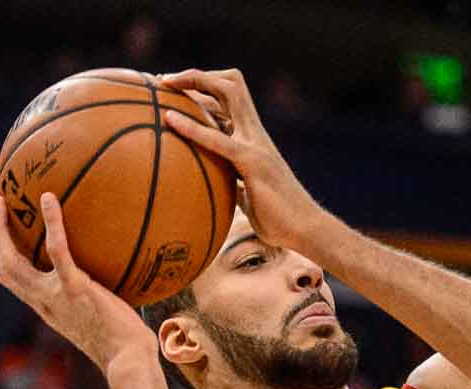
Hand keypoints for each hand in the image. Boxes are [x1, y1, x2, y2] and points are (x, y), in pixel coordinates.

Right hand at [0, 193, 154, 370]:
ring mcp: (55, 295)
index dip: (3, 257)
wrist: (129, 360)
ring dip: (2, 229)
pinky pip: (57, 250)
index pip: (14, 281)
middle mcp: (43, 302)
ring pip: (12, 258)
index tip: (4, 236)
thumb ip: (97, 301)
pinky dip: (51, 223)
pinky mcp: (75, 288)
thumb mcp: (103, 321)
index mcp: (47, 308)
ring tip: (4, 201)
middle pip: (3, 266)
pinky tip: (50, 200)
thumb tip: (116, 283)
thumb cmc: (127, 346)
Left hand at [159, 69, 326, 252]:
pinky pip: (217, 138)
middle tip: (164, 81)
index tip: (174, 91)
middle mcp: (256, 134)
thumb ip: (232, 184)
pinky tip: (169, 118)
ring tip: (164, 84)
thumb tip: (212, 189)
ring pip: (229, 92)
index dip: (204, 88)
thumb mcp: (248, 196)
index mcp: (254, 140)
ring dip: (195, 81)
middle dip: (197, 75)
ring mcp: (256, 144)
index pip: (231, 99)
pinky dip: (192, 125)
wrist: (307, 230)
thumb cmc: (279, 220)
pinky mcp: (252, 162)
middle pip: (231, 84)